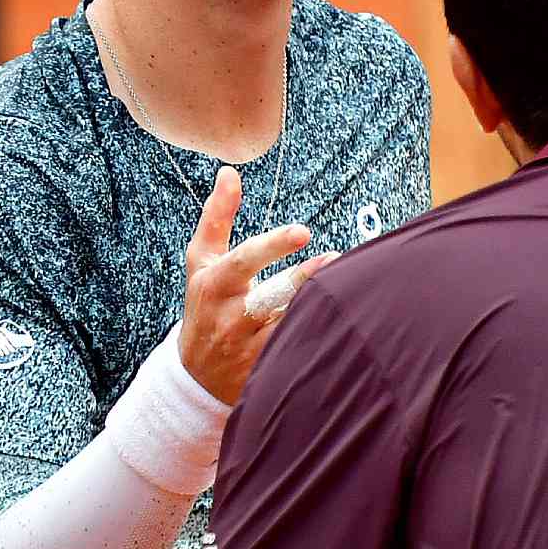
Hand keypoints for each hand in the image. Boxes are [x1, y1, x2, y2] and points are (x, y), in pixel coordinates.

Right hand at [179, 166, 337, 404]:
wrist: (195, 376)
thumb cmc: (204, 304)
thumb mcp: (201, 261)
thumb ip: (217, 216)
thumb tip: (229, 172)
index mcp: (216, 284)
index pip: (245, 260)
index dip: (273, 245)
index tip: (303, 231)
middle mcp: (231, 316)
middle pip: (272, 295)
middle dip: (303, 279)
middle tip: (337, 260)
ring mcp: (249, 346)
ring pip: (290, 324)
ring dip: (319, 306)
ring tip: (351, 289)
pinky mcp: (267, 369)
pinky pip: (298, 349)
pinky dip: (321, 333)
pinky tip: (346, 321)